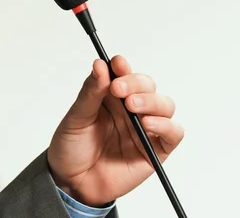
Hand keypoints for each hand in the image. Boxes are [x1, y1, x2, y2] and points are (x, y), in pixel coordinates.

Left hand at [47, 55, 183, 206]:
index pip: (123, 73)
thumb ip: (90, 93)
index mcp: (110, 96)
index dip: (122, 66)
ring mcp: (144, 128)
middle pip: (147, 85)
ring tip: (132, 106)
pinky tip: (148, 123)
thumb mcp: (76, 117)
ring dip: (151, 101)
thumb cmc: (72, 147)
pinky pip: (173, 133)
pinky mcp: (155, 150)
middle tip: (118, 89)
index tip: (116, 63)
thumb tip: (100, 65)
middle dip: (136, 83)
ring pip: (164, 105)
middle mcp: (129, 109)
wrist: (72, 182)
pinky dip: (166, 125)